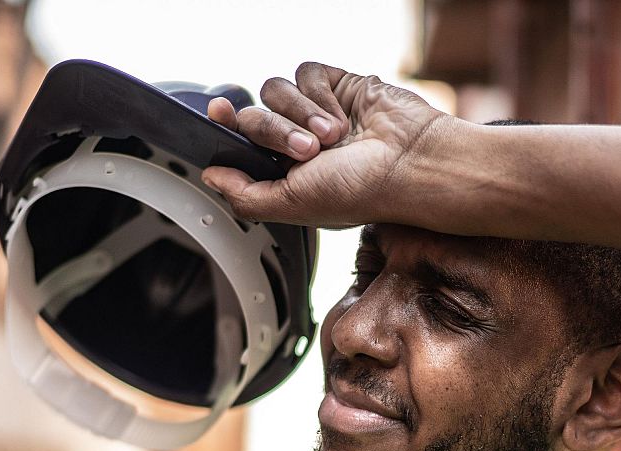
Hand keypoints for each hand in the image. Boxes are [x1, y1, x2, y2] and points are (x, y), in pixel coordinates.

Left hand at [201, 62, 449, 227]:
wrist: (410, 163)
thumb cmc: (362, 191)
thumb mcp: (292, 206)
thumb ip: (245, 196)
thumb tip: (211, 176)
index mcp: (286, 173)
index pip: (241, 144)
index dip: (225, 128)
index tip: (217, 115)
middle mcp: (299, 142)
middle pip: (255, 117)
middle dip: (276, 132)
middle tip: (308, 151)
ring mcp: (318, 111)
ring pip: (276, 91)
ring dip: (301, 114)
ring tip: (333, 137)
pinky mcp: (338, 85)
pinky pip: (306, 73)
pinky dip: (320, 94)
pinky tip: (342, 115)